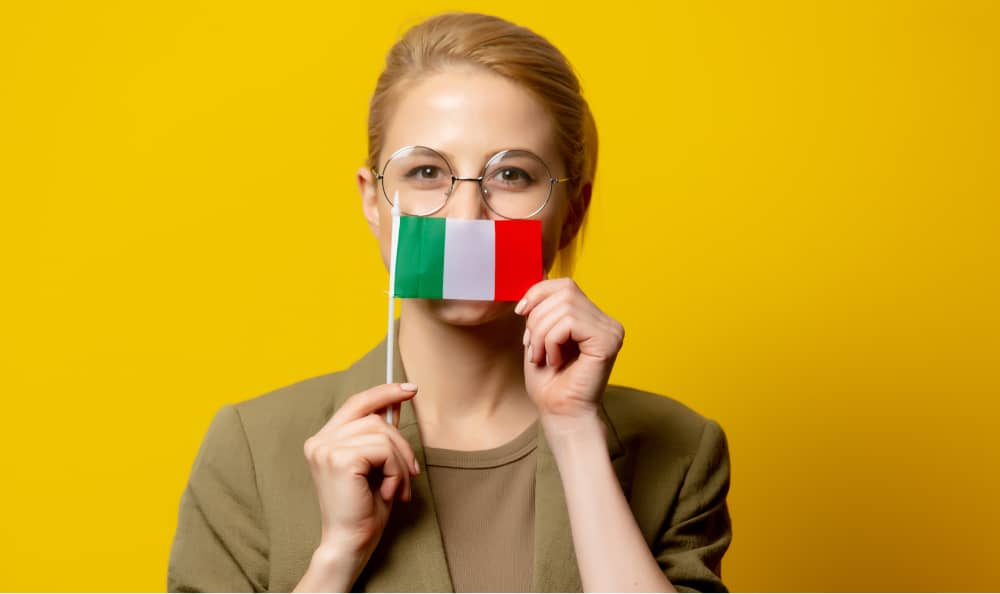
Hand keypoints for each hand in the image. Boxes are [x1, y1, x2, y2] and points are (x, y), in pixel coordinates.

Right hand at [300, 383, 420, 585]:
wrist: (350, 543)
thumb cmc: (363, 510)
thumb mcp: (376, 465)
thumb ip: (380, 435)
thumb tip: (396, 402)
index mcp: (324, 441)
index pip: (356, 404)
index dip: (383, 392)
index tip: (410, 389)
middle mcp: (319, 442)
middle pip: (375, 418)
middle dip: (401, 444)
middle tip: (412, 473)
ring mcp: (326, 449)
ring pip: (382, 434)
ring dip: (401, 462)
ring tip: (398, 487)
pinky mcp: (339, 459)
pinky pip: (383, 450)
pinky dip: (395, 471)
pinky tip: (387, 491)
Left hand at [515, 278, 624, 422]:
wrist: (560, 414)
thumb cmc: (549, 381)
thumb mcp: (537, 336)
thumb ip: (541, 310)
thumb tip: (535, 277)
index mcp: (591, 317)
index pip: (565, 284)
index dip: (538, 293)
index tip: (520, 313)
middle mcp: (606, 321)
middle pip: (563, 292)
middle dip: (537, 318)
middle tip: (533, 348)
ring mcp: (610, 330)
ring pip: (564, 307)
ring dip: (541, 334)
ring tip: (542, 357)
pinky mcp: (608, 340)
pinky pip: (570, 322)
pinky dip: (552, 340)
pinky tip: (555, 360)